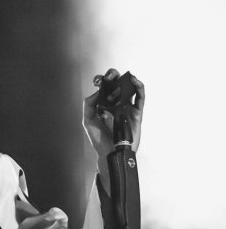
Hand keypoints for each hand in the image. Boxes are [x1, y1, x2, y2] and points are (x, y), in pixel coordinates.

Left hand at [83, 68, 144, 191]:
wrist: (109, 152)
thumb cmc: (99, 138)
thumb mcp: (88, 120)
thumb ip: (89, 104)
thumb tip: (98, 92)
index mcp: (104, 104)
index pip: (104, 87)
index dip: (102, 80)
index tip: (98, 81)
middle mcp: (116, 104)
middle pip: (118, 84)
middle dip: (114, 76)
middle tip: (110, 77)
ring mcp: (127, 108)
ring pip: (130, 89)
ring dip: (127, 80)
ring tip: (124, 76)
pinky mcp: (136, 113)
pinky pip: (140, 98)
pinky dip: (139, 88)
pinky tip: (134, 81)